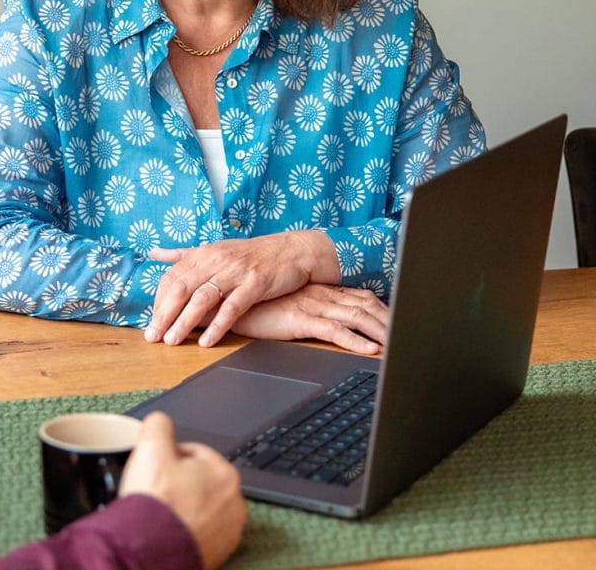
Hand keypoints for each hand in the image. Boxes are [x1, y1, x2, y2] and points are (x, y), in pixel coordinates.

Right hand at [119, 412, 244, 569]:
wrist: (150, 552)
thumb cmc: (156, 503)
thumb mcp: (151, 445)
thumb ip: (159, 424)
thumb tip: (161, 422)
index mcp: (225, 473)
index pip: (195, 452)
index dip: (170, 456)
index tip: (156, 467)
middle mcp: (235, 503)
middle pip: (200, 480)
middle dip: (179, 481)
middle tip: (158, 488)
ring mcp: (228, 531)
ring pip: (201, 506)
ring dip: (184, 505)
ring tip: (162, 510)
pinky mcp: (219, 554)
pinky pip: (201, 530)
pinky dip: (187, 527)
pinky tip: (170, 527)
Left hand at [144, 231, 339, 347]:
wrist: (292, 250)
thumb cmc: (251, 254)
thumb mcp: (216, 249)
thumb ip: (183, 254)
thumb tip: (154, 253)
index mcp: (204, 253)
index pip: (172, 277)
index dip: (159, 300)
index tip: (150, 320)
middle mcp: (216, 260)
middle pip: (182, 288)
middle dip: (164, 314)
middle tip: (152, 336)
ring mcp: (235, 271)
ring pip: (203, 298)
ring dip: (185, 322)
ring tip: (172, 340)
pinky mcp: (255, 283)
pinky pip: (232, 307)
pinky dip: (218, 325)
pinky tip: (206, 341)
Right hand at [233, 283, 388, 354]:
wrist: (230, 302)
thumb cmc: (257, 307)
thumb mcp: (289, 307)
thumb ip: (310, 311)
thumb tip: (333, 323)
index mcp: (319, 291)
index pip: (361, 296)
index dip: (384, 308)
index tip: (401, 320)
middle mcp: (320, 295)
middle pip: (365, 306)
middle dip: (391, 321)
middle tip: (411, 335)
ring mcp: (311, 305)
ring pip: (356, 317)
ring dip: (381, 332)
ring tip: (398, 346)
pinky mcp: (300, 318)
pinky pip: (334, 330)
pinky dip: (355, 341)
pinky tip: (369, 350)